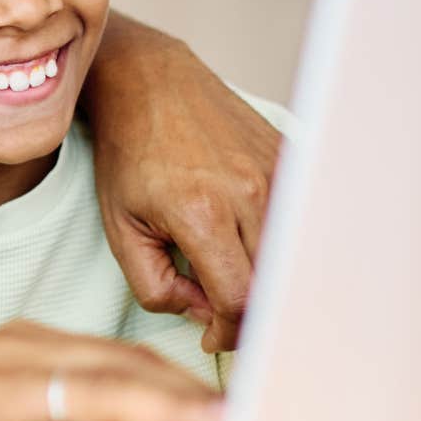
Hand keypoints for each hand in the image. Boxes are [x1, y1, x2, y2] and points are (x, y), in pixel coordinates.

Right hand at [0, 322, 222, 420]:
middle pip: (127, 371)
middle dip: (199, 397)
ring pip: (105, 403)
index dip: (186, 381)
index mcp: (18, 346)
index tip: (244, 402)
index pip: (122, 356)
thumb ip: (56, 419)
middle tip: (265, 417)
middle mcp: (12, 360)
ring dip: (178, 420)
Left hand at [83, 16, 280, 352]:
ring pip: (292, 255)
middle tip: (226, 318)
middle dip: (251, 314)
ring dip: (270, 279)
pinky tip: (253, 244)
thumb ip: (156, 286)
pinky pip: (300, 220)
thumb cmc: (129, 155)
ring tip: (237, 280)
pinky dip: (282, 244)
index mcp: (201, 212)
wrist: (150, 83)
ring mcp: (276, 172)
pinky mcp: (292, 158)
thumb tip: (205, 314)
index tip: (212, 337)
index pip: (238, 299)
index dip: (228, 332)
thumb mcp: (120, 229)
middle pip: (273, 283)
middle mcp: (248, 192)